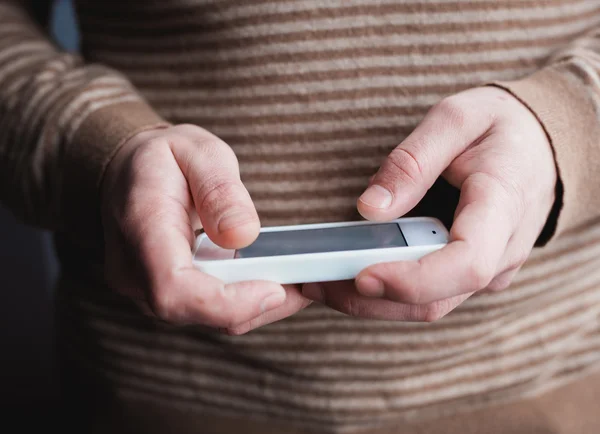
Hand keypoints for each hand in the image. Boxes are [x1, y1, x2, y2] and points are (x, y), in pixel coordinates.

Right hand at [101, 124, 309, 333]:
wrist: (126, 172)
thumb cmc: (161, 159)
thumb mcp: (197, 151)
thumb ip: (219, 189)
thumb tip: (243, 235)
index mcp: (141, 227)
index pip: (174, 288)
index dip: (226, 302)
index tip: (274, 289)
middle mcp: (133, 270)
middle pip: (194, 310)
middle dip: (253, 304)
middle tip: (302, 282)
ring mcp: (143, 287)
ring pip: (202, 316)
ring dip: (252, 305)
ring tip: (293, 279)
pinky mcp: (160, 293)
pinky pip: (203, 309)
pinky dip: (240, 300)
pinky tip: (269, 279)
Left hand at [302, 87, 556, 320]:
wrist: (542, 147)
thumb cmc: (502, 128)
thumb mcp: (457, 118)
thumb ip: (413, 161)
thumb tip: (371, 208)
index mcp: (503, 207)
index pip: (467, 263)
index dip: (413, 278)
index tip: (362, 275)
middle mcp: (502, 252)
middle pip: (436, 297)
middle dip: (370, 297)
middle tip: (313, 280)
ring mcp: (489, 270)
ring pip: (428, 305)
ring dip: (371, 301)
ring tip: (319, 281)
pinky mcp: (471, 273)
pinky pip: (430, 295)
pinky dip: (387, 292)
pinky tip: (351, 274)